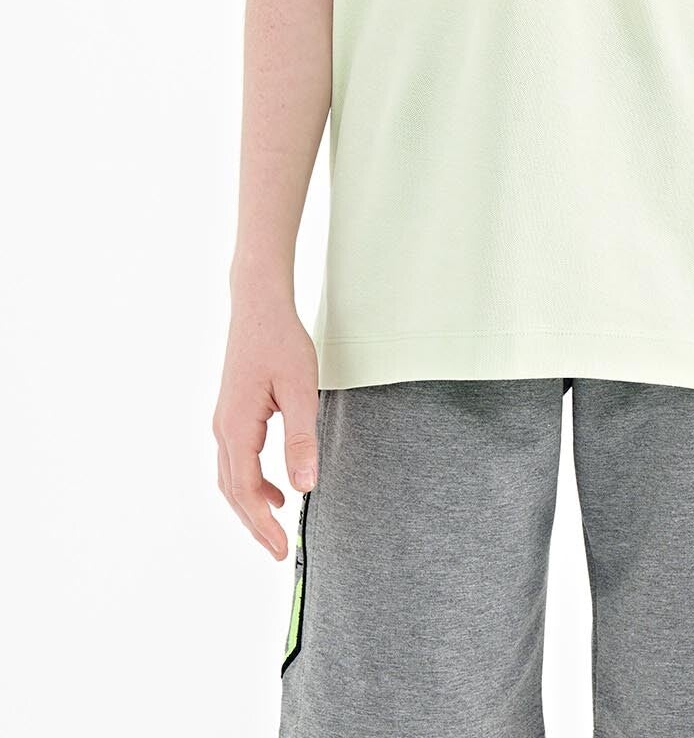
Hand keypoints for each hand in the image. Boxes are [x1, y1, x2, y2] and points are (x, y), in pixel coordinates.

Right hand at [212, 299, 319, 558]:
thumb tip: (305, 486)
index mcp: (237, 426)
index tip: (281, 550)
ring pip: (232, 478)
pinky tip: (277, 490)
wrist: (258, 305)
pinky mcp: (233, 414)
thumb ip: (301, 438)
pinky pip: (237, 461)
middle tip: (279, 553)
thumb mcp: (301, 389)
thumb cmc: (281, 341)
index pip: (245, 490)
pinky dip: (252, 484)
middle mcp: (223, 428)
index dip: (262, 525)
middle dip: (255, 525)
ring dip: (252, 506)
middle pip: (233, 491)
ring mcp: (224, 421)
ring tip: (278, 528)